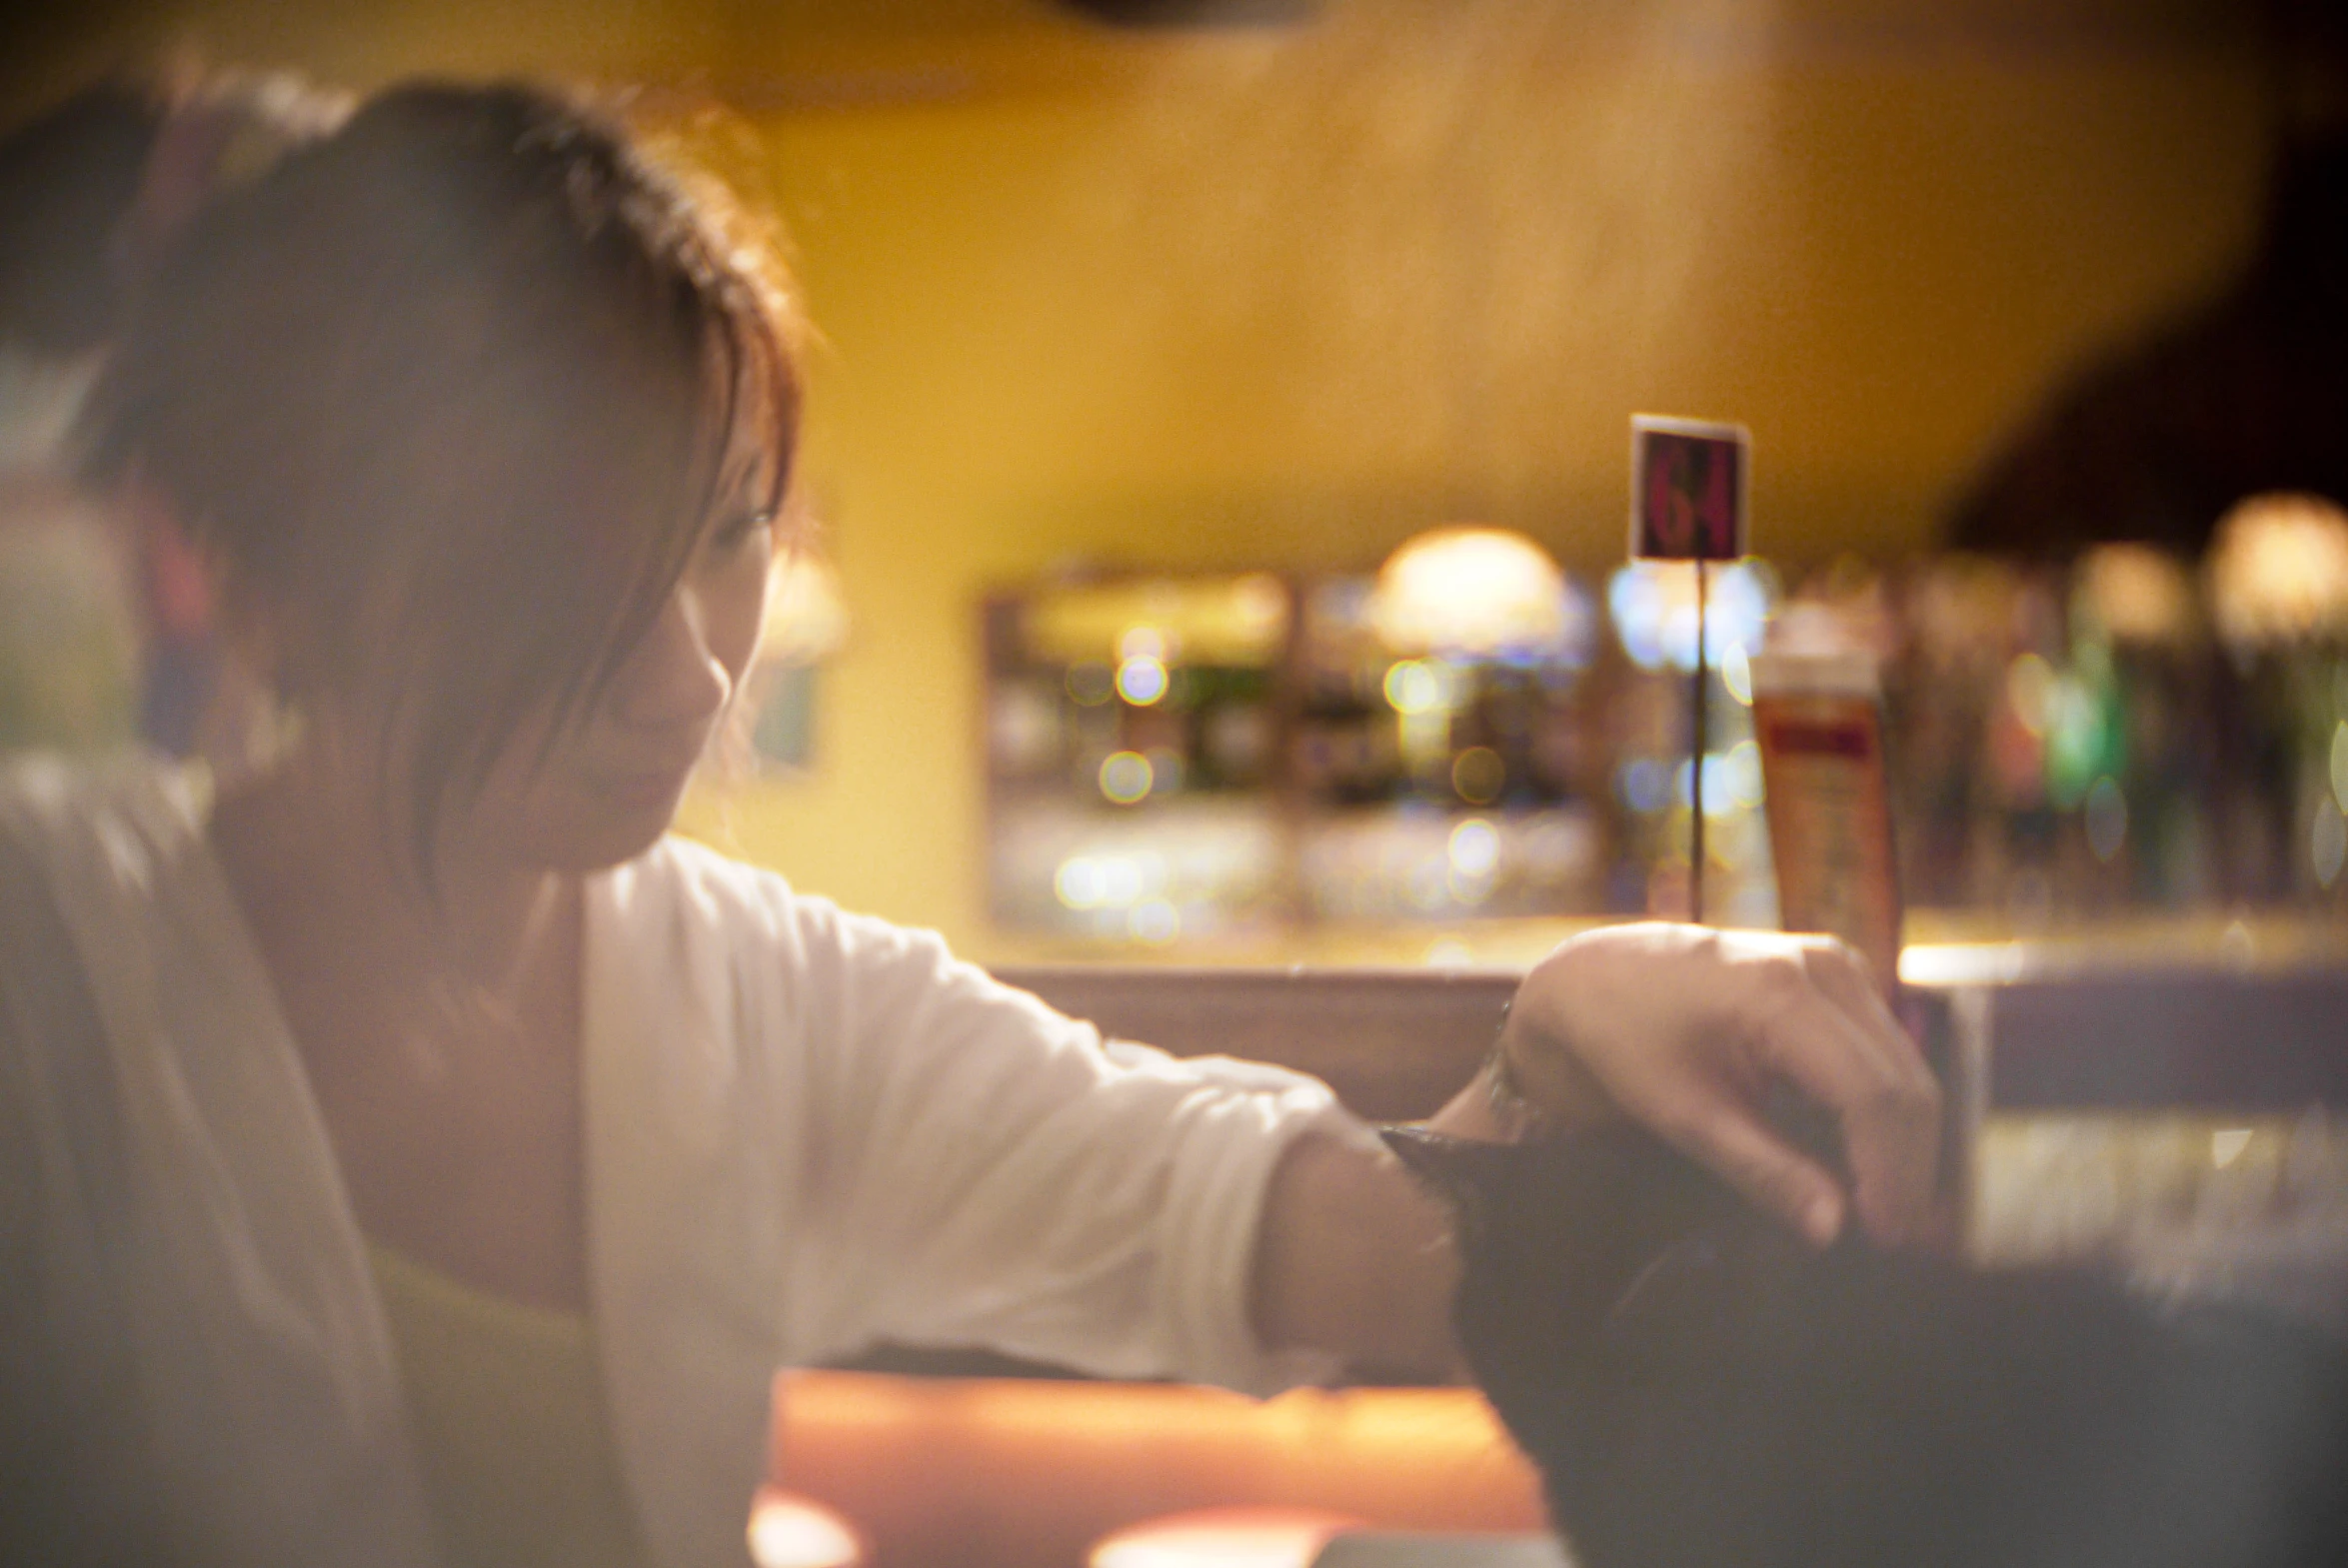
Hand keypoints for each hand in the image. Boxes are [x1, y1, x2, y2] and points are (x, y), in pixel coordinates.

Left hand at [1466, 923, 1941, 1247]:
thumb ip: (1765, 1171)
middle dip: (1908, 1168)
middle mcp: (1823, 968)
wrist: (1597, 976)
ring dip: (1904, 1144)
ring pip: (1906, 1069)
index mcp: (1780, 993)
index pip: (1871, 1096)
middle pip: (1905, 1083)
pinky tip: (1865, 1162)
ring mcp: (1835, 965)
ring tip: (1885, 1212)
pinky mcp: (1837, 977)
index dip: (1889, 1173)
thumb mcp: (1684, 1116)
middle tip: (1896, 1241)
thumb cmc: (1625, 1039)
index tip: (1884, 1238)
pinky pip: (1886, 1052)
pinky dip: (1884, 1111)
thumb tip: (1836, 1230)